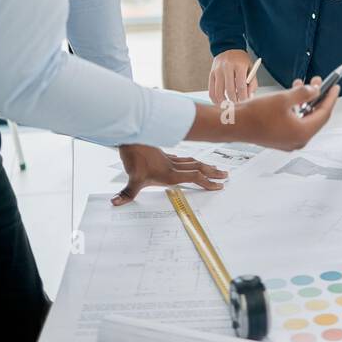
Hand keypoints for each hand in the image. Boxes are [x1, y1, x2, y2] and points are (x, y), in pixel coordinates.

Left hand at [111, 144, 228, 205]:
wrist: (130, 137)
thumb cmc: (133, 156)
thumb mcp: (131, 179)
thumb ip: (126, 193)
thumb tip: (115, 203)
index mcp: (170, 174)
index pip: (194, 177)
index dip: (207, 182)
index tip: (218, 186)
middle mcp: (173, 166)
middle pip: (198, 168)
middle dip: (213, 173)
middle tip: (226, 176)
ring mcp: (169, 159)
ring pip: (193, 162)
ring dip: (205, 165)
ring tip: (215, 168)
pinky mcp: (164, 155)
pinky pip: (182, 158)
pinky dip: (190, 161)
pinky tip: (191, 161)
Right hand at [193, 75, 338, 150]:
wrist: (234, 124)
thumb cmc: (256, 114)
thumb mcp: (284, 98)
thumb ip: (304, 94)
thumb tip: (315, 90)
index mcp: (302, 133)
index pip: (324, 113)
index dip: (330, 98)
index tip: (335, 87)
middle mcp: (298, 141)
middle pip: (315, 117)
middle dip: (317, 98)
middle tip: (319, 82)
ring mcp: (289, 141)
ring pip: (304, 119)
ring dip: (305, 102)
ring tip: (302, 85)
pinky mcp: (280, 139)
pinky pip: (294, 123)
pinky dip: (296, 110)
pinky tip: (292, 97)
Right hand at [208, 49, 256, 105]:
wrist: (229, 48)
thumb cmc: (241, 61)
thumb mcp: (250, 68)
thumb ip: (252, 83)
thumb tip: (249, 97)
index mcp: (239, 65)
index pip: (241, 85)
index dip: (243, 97)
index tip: (245, 103)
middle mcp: (227, 67)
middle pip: (229, 90)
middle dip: (235, 101)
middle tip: (238, 105)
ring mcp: (217, 70)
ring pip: (218, 92)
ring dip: (224, 101)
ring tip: (229, 104)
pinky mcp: (211, 74)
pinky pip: (211, 90)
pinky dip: (215, 99)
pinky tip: (220, 102)